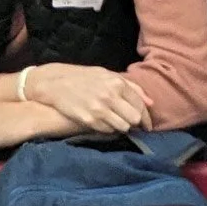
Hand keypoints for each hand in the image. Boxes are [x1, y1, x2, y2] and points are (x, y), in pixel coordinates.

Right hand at [20, 64, 150, 133]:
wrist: (55, 84)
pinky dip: (109, 129)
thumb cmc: (84, 77)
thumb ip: (131, 87)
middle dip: (135, 123)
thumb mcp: (107, 75)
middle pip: (134, 119)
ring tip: (117, 122)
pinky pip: (108, 131)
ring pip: (123, 127)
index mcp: (117, 83)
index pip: (140, 105)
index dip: (146, 118)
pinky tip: (105, 122)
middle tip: (133, 125)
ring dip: (122, 126)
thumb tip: (150, 102)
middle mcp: (110, 96)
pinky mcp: (89, 121)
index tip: (147, 126)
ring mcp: (99, 110)